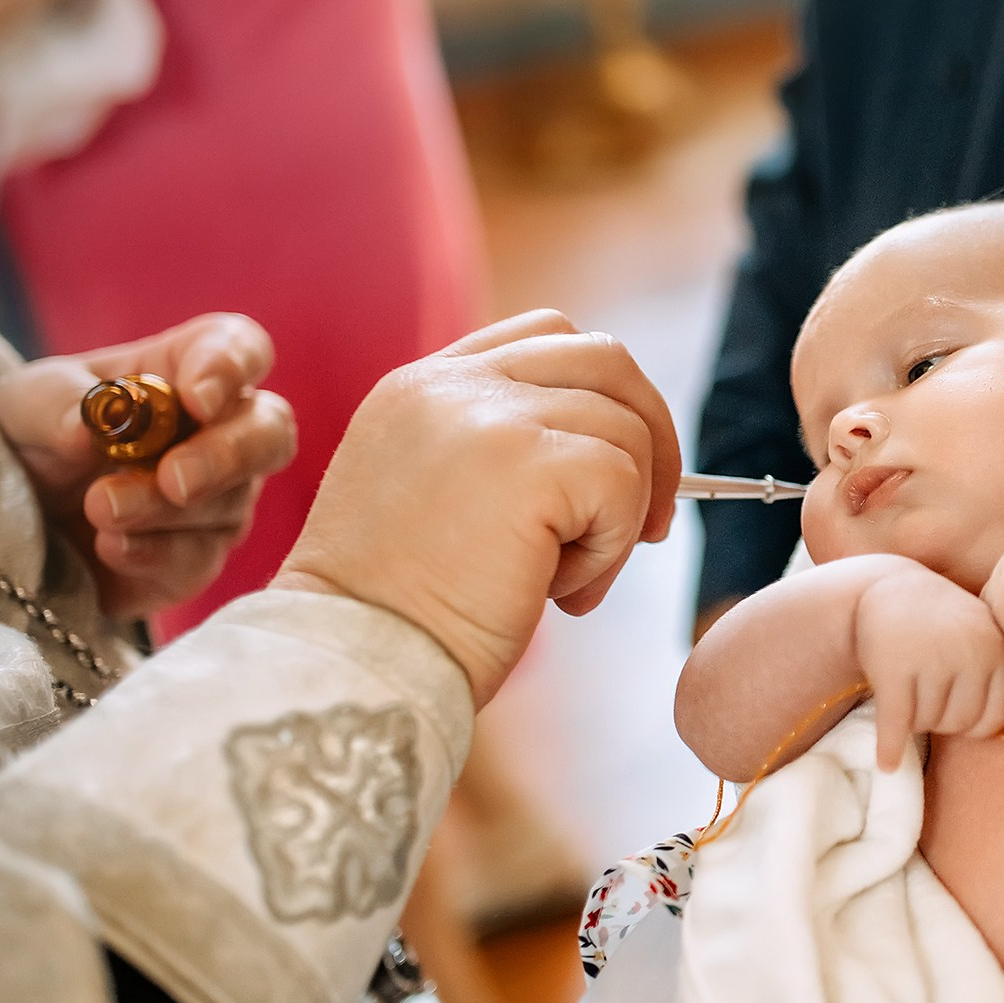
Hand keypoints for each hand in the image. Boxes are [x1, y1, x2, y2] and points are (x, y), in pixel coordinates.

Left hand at [0, 312, 297, 618]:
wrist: (12, 516)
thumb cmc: (33, 436)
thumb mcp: (24, 402)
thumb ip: (55, 403)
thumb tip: (87, 429)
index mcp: (187, 370)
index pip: (240, 349)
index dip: (232, 367)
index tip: (198, 398)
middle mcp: (220, 432)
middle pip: (271, 432)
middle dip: (227, 455)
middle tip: (174, 478)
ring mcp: (218, 499)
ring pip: (229, 503)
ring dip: (162, 509)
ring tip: (98, 509)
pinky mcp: (196, 557)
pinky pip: (200, 560)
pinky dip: (155, 553)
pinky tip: (111, 547)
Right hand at [273, 311, 680, 708]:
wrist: (352, 664)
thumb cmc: (397, 614)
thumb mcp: (435, 499)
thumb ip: (502, 452)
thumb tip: (620, 454)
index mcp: (423, 386)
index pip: (548, 338)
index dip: (605, 399)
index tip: (617, 474)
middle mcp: (450, 384)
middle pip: (605, 360)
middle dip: (651, 438)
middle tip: (648, 525)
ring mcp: (486, 415)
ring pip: (625, 430)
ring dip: (622, 517)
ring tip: (566, 583)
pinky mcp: (526, 463)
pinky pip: (623, 482)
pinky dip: (612, 547)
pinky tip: (560, 592)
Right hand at [855, 562, 1003, 769]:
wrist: (889, 587)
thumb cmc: (939, 621)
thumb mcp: (978, 633)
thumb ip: (991, 672)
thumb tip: (993, 729)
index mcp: (995, 649)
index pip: (996, 716)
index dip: (976, 726)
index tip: (959, 718)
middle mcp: (968, 653)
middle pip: (958, 723)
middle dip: (940, 720)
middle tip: (925, 697)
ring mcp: (930, 659)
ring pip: (926, 723)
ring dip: (914, 719)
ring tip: (908, 691)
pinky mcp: (894, 668)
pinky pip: (896, 724)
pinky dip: (889, 748)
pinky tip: (886, 763)